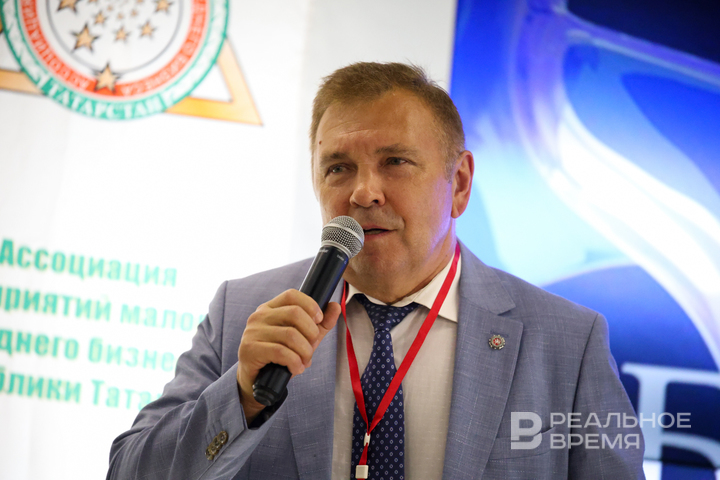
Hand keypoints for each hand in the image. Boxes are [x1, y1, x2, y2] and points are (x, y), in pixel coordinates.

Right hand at [236, 289, 340, 421]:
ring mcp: (252, 332)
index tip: (319, 320)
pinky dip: (295, 362)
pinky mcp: (249, 349)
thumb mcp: (304, 338)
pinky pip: (281, 352)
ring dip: (305, 351)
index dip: (310, 305)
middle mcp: (259, 316)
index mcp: (270, 308)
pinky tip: (297, 368)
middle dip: (311, 332)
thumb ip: (321, 324)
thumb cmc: (281, 357)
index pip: (292, 295)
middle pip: (294, 313)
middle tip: (312, 347)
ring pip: (290, 335)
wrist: (258, 382)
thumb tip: (336, 306)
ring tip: (305, 361)